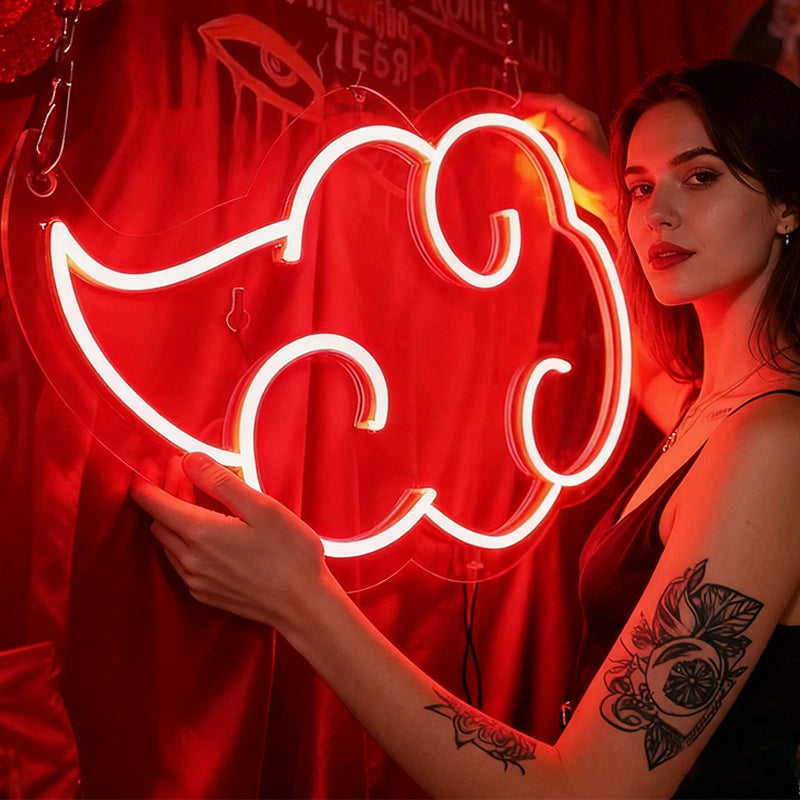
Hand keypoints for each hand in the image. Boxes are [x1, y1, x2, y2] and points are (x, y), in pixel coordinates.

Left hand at [130, 452, 326, 629]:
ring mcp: (196, 580)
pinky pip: (181, 561)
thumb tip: (190, 460)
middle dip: (166, 493)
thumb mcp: (261, 506)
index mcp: (200, 533)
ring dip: (174, 517)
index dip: (149, 479)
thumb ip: (220, 482)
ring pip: (168, 541)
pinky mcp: (205, 593)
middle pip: (159, 520)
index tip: (153, 463)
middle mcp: (190, 559)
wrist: (304, 604)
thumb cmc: (290, 554)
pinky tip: (208, 530)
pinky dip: (184, 540)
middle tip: (187, 474)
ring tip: (198, 498)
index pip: (153, 502)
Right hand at [520, 92, 616, 230]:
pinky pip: (550, 138)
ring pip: (550, 123)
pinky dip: (538, 135)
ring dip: (534, 121)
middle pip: (551, 109)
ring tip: (518, 122)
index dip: (534, 100)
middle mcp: (578, 125)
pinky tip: (529, 139)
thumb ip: (552, 124)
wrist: (604, 196)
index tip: (516, 103)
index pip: (555, 101)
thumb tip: (532, 116)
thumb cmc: (595, 170)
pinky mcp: (567, 154)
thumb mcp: (571, 142)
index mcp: (582, 117)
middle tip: (513, 111)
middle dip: (532, 108)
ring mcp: (573, 140)